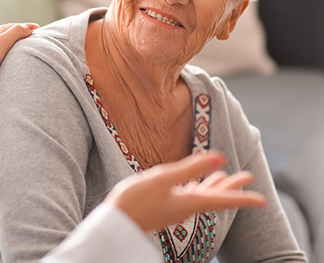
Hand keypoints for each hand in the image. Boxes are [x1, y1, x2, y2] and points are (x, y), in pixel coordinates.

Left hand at [0, 23, 38, 83]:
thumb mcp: (2, 42)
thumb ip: (16, 32)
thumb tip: (29, 28)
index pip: (12, 26)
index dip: (25, 26)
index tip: (37, 28)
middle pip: (6, 34)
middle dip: (19, 34)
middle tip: (31, 37)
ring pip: (2, 44)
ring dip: (13, 44)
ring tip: (22, 48)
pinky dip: (7, 53)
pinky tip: (8, 60)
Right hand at [105, 151, 265, 232]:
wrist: (117, 221)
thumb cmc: (137, 199)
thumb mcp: (164, 178)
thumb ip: (191, 167)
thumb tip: (220, 158)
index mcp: (190, 202)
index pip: (222, 199)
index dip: (243, 197)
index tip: (262, 200)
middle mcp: (186, 206)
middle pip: (216, 196)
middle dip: (232, 186)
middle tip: (248, 176)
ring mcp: (176, 207)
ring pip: (203, 195)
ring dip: (216, 185)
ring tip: (225, 176)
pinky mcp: (166, 205)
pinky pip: (189, 195)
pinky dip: (197, 187)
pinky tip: (194, 184)